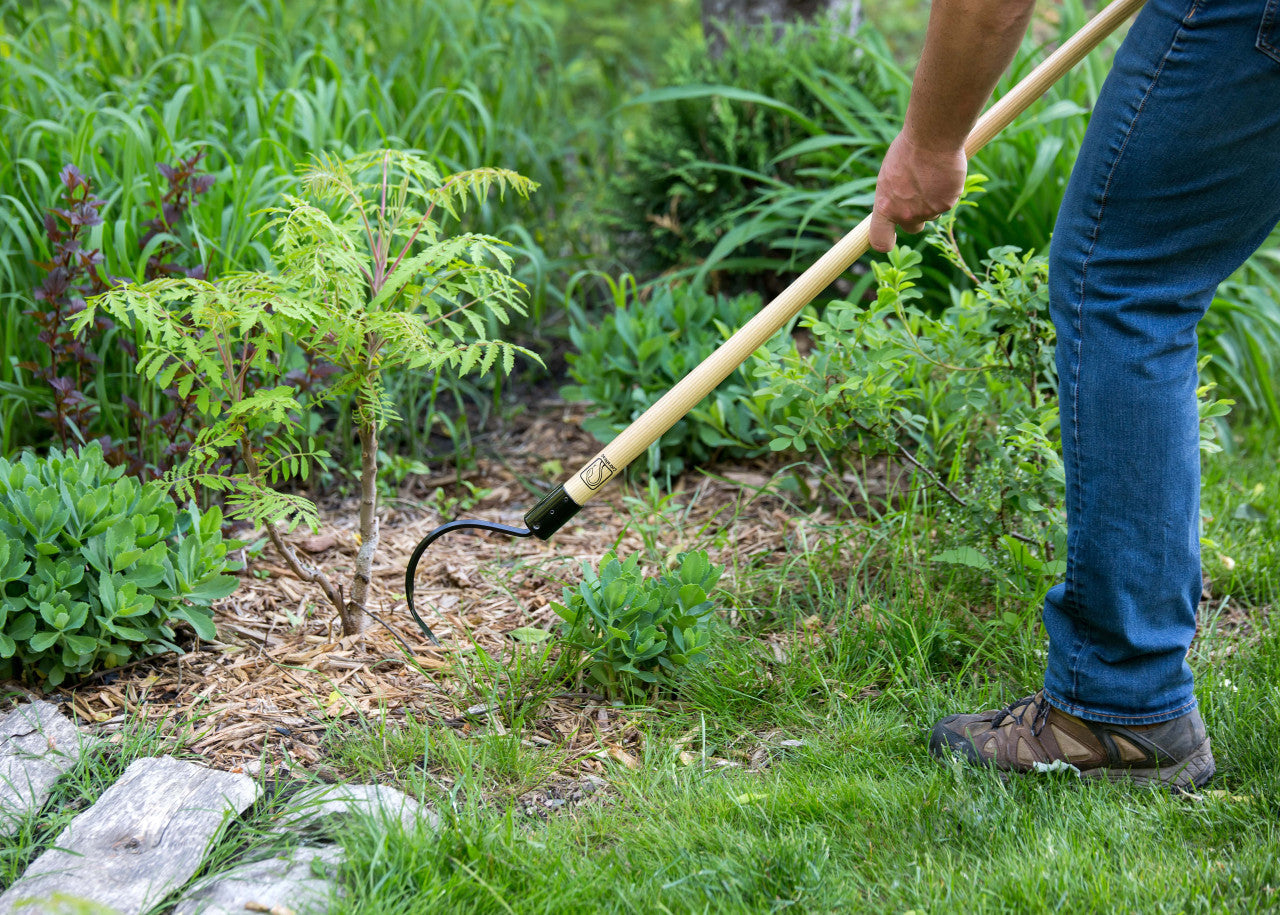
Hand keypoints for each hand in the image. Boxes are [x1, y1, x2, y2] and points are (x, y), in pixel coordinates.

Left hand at [868, 132, 967, 252]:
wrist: (931, 137)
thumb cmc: (907, 150)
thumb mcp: (889, 175)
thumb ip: (892, 195)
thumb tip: (894, 203)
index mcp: (885, 207)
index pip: (880, 240)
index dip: (885, 242)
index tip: (891, 238)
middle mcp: (905, 214)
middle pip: (912, 228)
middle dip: (917, 216)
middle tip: (920, 193)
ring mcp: (926, 212)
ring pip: (932, 214)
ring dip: (933, 201)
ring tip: (932, 176)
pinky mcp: (946, 205)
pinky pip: (948, 203)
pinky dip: (948, 191)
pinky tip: (944, 174)